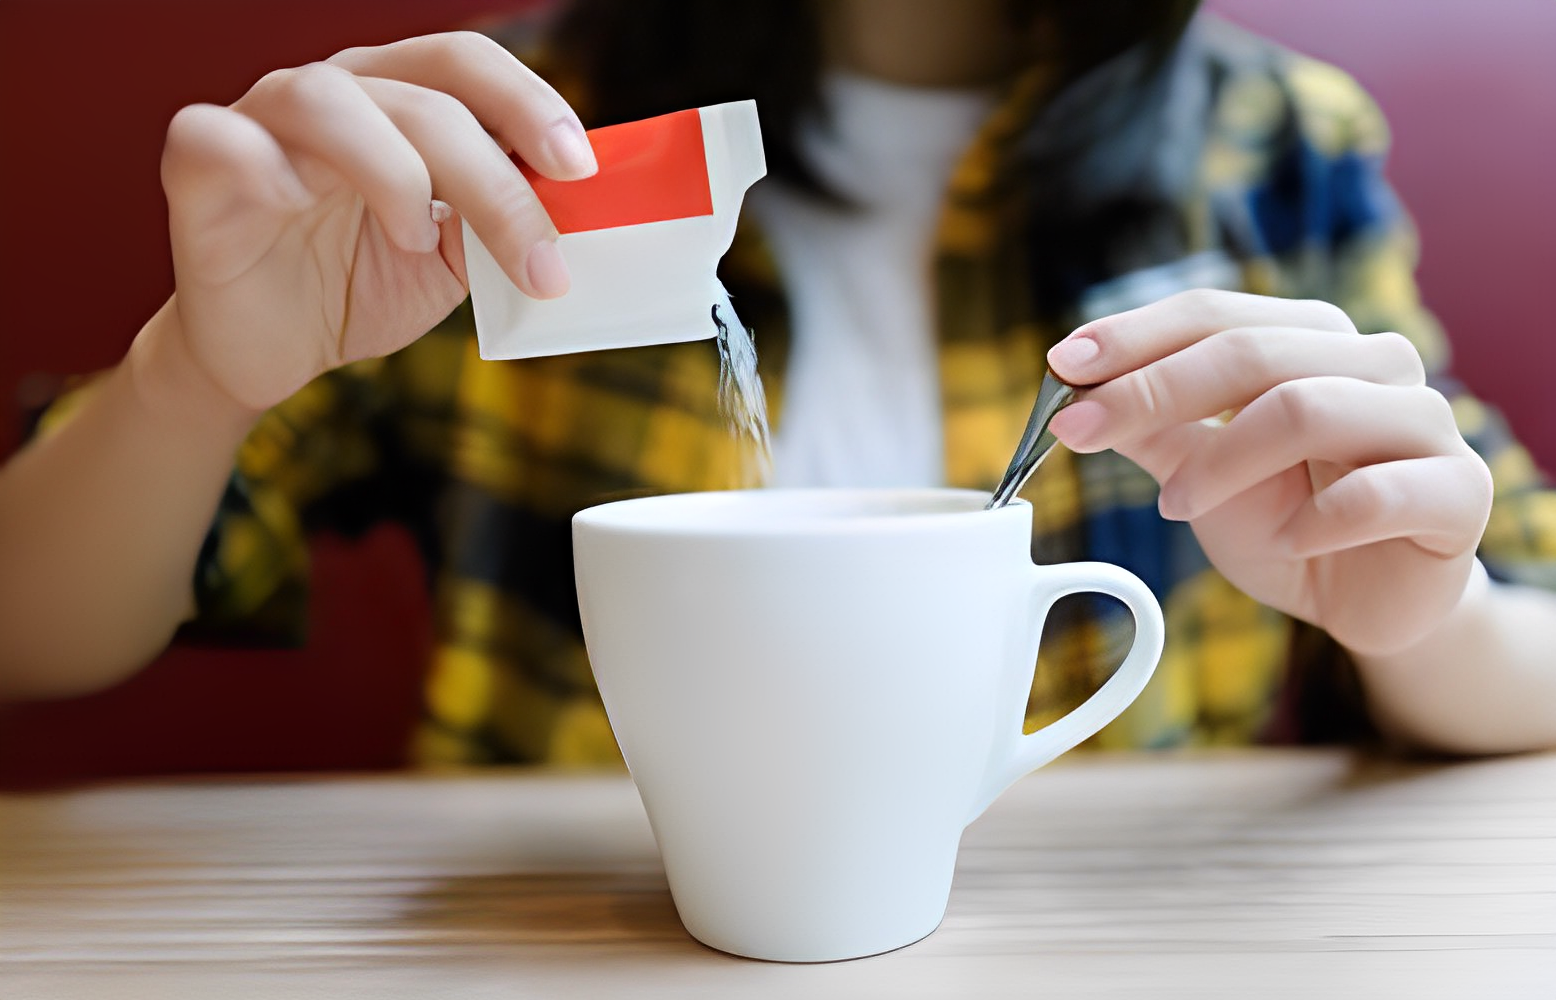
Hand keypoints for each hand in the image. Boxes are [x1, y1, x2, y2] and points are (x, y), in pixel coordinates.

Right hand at [156, 32, 596, 411]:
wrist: (273, 351)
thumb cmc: (360, 284)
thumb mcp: (454, 263)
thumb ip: (499, 228)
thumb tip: (571, 217)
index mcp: (401, 101)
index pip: (467, 66)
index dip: (528, 104)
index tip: (580, 168)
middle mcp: (336, 95)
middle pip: (421, 95)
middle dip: (493, 179)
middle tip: (538, 255)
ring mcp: (262, 121)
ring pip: (328, 101)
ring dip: (394, 173)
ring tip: (417, 241)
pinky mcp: (198, 164)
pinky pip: (219, 138)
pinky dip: (263, 168)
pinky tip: (295, 207)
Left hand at [1045, 289, 1492, 657]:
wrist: (1368, 601)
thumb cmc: (1287, 522)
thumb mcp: (1201, 475)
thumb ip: (1151, 431)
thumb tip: (1075, 390)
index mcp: (1313, 339)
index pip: (1214, 314)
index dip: (1133, 335)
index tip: (1061, 365)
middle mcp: (1375, 362)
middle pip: (1251, 352)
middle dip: (1151, 390)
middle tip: (1079, 431)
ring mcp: (1423, 421)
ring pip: (1305, 408)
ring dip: (1222, 462)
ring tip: (1178, 505)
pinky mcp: (1457, 492)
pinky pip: (1373, 493)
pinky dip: (1311, 521)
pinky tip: (1284, 541)